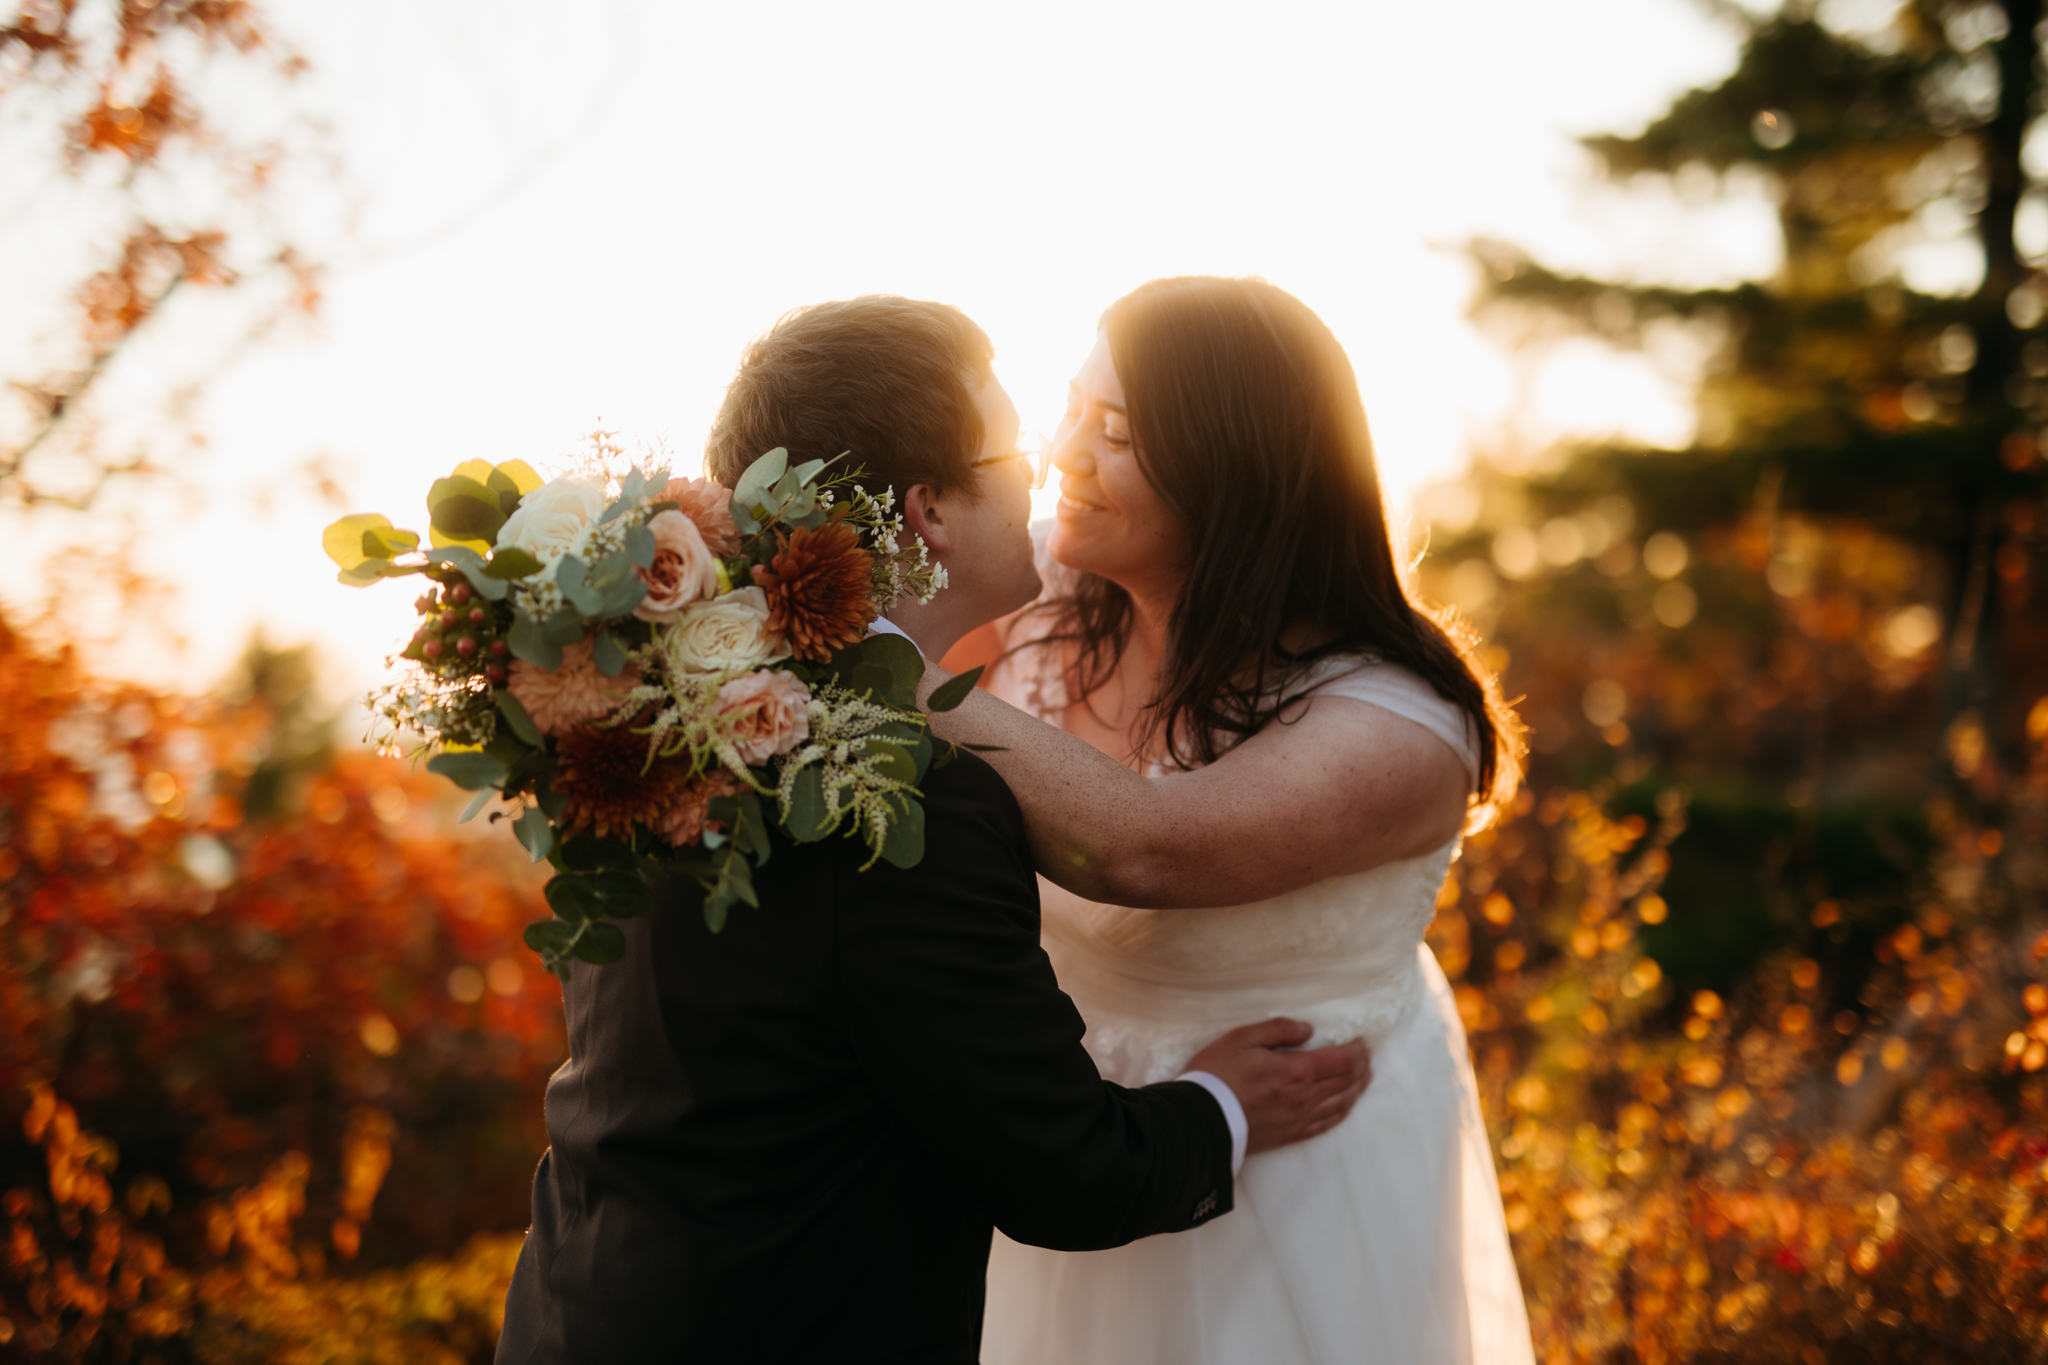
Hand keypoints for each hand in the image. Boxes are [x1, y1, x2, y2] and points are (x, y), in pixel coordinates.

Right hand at [1185, 1018, 1371, 1154]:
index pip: (1342, 1060)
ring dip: (1357, 1089)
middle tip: (1366, 1056)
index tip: (1361, 1041)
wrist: (1201, 1120)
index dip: (1357, 1050)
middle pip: (1346, 1081)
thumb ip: (1278, 1030)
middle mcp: (1305, 1097)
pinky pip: (1325, 1124)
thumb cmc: (1217, 1075)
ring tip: (1365, 1079)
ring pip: (1341, 1103)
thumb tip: (1308, 1029)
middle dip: (1361, 1067)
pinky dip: (1341, 1113)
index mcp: (1296, 1070)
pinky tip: (1345, 1107)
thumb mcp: (1242, 1038)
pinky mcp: (1290, 1134)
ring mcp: (1300, 1118)